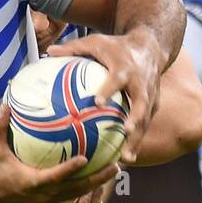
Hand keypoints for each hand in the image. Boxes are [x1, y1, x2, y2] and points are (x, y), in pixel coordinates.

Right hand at [0, 104, 116, 202]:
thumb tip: (7, 104)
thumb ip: (0, 127)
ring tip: (115, 169)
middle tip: (116, 165)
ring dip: (98, 182)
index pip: (55, 176)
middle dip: (98, 178)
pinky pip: (73, 194)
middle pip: (77, 188)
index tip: (85, 157)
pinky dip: (87, 186)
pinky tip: (99, 175)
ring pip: (79, 193)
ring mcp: (49, 201)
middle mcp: (45, 194)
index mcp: (33, 182)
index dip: (70, 168)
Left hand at [48, 27, 163, 163]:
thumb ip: (73, 49)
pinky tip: (125, 157)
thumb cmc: (116, 46)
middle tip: (126, 133)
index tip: (97, 102)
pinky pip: (146, 124)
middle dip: (136, 119)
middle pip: (141, 103)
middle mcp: (141, 83)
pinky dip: (137, 140)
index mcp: (125, 68)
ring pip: (146, 120)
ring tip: (126, 159)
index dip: (109, 89)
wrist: (150, 46)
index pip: (117, 79)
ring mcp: (150, 95)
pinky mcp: (154, 104)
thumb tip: (47, 52)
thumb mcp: (95, 42)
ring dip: (138, 140)